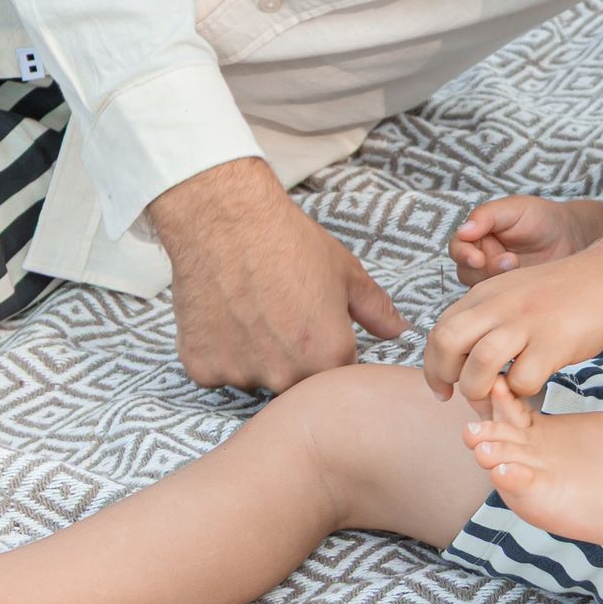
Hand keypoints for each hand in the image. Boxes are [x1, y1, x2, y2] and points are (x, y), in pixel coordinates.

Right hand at [148, 159, 401, 392]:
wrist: (225, 220)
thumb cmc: (288, 241)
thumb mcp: (345, 272)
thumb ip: (376, 310)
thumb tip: (400, 331)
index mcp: (329, 356)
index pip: (336, 375)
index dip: (327, 348)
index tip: (313, 322)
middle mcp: (285, 376)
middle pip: (294, 383)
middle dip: (292, 357)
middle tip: (280, 311)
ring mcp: (241, 374)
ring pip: (255, 377)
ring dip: (255, 355)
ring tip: (250, 308)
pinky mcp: (202, 368)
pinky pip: (217, 370)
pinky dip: (220, 350)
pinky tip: (223, 314)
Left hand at [424, 253, 602, 406]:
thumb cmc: (556, 296)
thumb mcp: (509, 295)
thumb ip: (483, 320)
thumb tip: (460, 364)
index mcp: (483, 295)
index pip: (438, 331)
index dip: (433, 366)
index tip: (442, 388)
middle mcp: (498, 306)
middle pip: (447, 343)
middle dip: (445, 377)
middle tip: (460, 396)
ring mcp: (525, 322)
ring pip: (478, 365)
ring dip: (479, 391)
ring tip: (493, 397)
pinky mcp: (552, 342)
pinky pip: (521, 380)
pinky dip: (519, 392)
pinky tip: (529, 385)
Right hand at [449, 194, 602, 285]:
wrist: (572, 238)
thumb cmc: (541, 218)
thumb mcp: (515, 209)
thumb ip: (488, 216)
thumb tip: (464, 230)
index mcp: (478, 236)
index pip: (458, 246)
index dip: (464, 254)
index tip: (478, 258)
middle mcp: (482, 258)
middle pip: (466, 271)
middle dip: (485, 269)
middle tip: (510, 261)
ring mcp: (496, 279)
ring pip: (480, 289)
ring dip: (497, 281)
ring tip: (519, 267)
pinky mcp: (510, 296)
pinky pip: (498, 303)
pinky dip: (507, 297)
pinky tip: (524, 284)